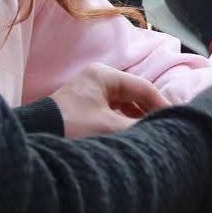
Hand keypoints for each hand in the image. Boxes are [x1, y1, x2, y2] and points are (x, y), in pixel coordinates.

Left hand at [51, 63, 169, 138]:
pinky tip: (132, 135)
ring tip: (151, 134)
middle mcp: (97, 78)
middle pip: (134, 94)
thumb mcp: (109, 128)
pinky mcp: (84, 107)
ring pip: (124, 104)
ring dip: (137, 119)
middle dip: (149, 112)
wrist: (35, 137)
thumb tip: (164, 132)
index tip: (175, 121)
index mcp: (104, 75)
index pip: (143, 87)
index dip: (161, 104)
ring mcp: (89, 92)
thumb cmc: (71, 127)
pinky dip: (123, 123)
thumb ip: (138, 128)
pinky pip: (112, 112)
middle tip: (165, 129)